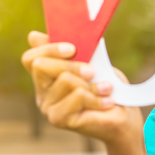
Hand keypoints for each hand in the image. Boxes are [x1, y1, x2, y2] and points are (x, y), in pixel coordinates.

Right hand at [20, 31, 143, 144]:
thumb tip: (33, 36)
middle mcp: (42, 92)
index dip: (49, 49)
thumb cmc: (106, 87)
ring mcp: (47, 107)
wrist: (124, 115)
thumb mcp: (90, 62)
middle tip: (92, 72)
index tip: (73, 48)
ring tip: (106, 89)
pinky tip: (107, 101)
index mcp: (46, 76)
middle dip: (71, 64)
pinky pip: (77, 96)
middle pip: (41, 66)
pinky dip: (96, 97)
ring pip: (65, 80)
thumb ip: (68, 50)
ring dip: (91, 84)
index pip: (30, 58)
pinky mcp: (58, 119)